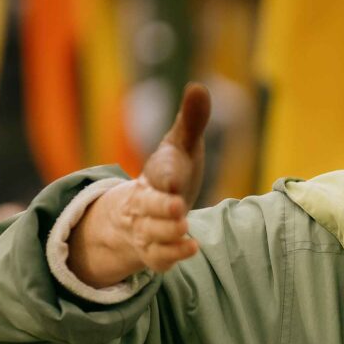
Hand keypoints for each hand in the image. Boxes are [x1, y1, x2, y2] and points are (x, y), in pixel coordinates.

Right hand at [71, 83, 209, 289]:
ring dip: (167, 233)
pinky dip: (171, 255)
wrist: (144, 209)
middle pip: (147, 206)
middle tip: (177, 208)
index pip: (159, 174)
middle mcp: (146, 202)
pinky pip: (158, 257)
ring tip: (184, 228)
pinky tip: (191, 248)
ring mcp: (148, 228)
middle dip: (160, 208)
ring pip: (152, 233)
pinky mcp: (154, 250)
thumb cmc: (171, 172)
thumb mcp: (180, 146)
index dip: (167, 176)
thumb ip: (191, 121)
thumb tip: (199, 86)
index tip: (175, 179)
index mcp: (156, 173)